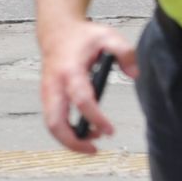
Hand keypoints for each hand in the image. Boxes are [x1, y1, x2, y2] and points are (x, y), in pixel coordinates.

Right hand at [39, 21, 137, 152]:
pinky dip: (66, 132)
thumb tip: (134, 74)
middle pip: (55, 121)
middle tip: (94, 149)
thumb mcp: (108, 36)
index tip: (110, 130)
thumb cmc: (81, 37)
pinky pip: (53, 120)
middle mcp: (54, 84)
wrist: (56, 31)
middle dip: (73, 141)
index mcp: (70, 70)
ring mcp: (47, 92)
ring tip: (93, 140)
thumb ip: (125, 52)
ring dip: (70, 139)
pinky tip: (85, 131)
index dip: (95, 118)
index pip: (81, 99)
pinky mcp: (47, 97)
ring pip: (51, 125)